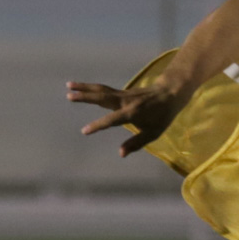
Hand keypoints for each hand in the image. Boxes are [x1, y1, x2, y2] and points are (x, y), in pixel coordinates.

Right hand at [66, 77, 191, 156]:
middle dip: (85, 96)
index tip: (84, 131)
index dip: (98, 125)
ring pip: (101, 90)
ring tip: (68, 85)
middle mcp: (124, 101)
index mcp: (132, 113)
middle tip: (69, 95)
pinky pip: (104, 90)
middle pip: (102, 97)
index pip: (112, 120)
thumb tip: (120, 154)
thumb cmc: (162, 116)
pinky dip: (91, 88)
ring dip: (84, 87)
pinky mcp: (121, 92)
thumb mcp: (153, 133)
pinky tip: (81, 88)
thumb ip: (136, 143)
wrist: (169, 93)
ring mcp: (122, 94)